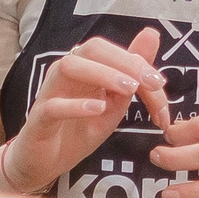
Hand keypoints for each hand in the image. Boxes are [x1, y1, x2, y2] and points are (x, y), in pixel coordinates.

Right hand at [1, 25, 171, 190]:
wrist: (47, 162)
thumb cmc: (80, 129)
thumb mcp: (115, 103)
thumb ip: (132, 73)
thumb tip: (151, 34)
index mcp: (86, 68)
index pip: (114, 53)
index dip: (139, 64)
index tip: (159, 85)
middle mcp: (66, 74)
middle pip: (91, 49)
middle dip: (124, 62)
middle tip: (148, 83)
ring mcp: (50, 94)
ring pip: (69, 67)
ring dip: (102, 75)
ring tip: (127, 90)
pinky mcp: (39, 118)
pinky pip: (53, 105)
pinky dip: (76, 105)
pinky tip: (97, 109)